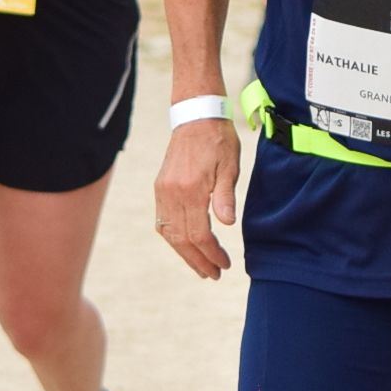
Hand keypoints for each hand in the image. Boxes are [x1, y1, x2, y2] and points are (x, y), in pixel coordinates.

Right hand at [154, 117, 240, 279]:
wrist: (196, 116)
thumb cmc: (218, 140)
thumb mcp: (230, 165)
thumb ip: (225, 195)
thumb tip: (227, 224)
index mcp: (191, 189)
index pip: (200, 234)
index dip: (212, 253)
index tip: (225, 265)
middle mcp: (172, 194)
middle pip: (182, 239)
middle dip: (198, 260)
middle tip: (213, 274)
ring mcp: (162, 191)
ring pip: (169, 233)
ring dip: (185, 253)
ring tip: (201, 266)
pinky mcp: (160, 188)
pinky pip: (162, 221)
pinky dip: (173, 238)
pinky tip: (185, 245)